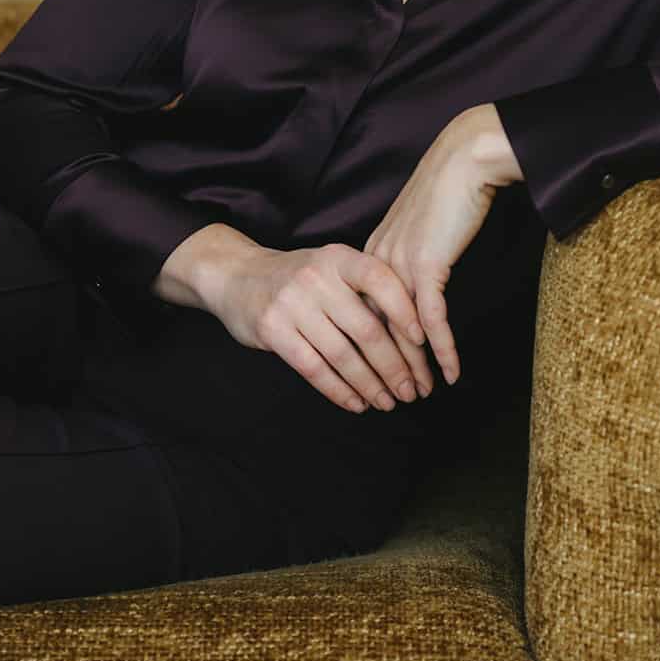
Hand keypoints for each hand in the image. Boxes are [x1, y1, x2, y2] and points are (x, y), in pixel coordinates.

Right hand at [154, 223, 433, 414]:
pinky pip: (314, 368)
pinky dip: (339, 390)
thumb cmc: (297, 276)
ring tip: (387, 402)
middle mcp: (317, 277)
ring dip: (369, 384)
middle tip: (411, 390)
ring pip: (342, 355)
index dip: (405, 312)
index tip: (422, 343)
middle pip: (366, 329)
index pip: (381, 281)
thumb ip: (362, 290)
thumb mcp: (329, 267)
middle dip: (394, 366)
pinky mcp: (273, 330)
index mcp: (338, 258)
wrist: (237, 275)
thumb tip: (411, 333)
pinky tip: (356, 402)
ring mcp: (292, 304)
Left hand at [363, 104, 522, 385]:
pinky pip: (432, 320)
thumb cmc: (449, 191)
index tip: (383, 372)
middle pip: (379, 327)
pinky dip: (442, 350)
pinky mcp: (426, 266)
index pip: (367, 311)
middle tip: (398, 397)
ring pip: (402, 330)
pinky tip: (450, 372)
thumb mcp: (421, 229)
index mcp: (373, 253)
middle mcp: (380, 262)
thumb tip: (417, 284)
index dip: (375, 347)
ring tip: (422, 394)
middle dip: (390, 366)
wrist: (464, 161)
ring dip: (415, 366)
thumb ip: (412, 256)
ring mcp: (400, 265)